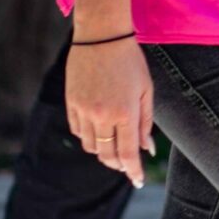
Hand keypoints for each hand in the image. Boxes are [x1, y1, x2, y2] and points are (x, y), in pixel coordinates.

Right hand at [64, 37, 156, 186]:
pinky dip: (89, 137)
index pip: (128, 154)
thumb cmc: (130, 61)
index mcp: (125, 113)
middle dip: (118, 165)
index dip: (134, 171)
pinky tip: (99, 130)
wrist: (101, 36)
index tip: (138, 181)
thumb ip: (146, 122)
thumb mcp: (146, 90)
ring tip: (114, 145)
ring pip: (92, 147)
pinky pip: (79, 132)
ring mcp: (84, 111)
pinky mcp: (71, 104)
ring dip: (104, 152)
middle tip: (127, 166)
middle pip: (108, 156)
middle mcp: (102, 116)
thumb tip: (147, 149)